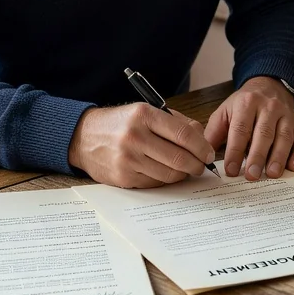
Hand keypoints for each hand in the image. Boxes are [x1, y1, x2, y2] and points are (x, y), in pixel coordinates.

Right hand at [68, 104, 215, 188]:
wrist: (84, 136)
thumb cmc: (121, 123)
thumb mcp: (146, 111)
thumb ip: (176, 122)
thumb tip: (202, 138)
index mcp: (144, 115)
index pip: (183, 134)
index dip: (201, 146)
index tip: (209, 152)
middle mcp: (135, 137)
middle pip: (178, 158)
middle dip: (197, 164)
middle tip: (202, 165)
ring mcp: (128, 159)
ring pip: (168, 174)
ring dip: (183, 174)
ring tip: (186, 169)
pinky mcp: (123, 178)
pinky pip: (154, 183)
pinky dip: (165, 180)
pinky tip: (166, 173)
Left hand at [205, 77, 293, 180]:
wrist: (269, 84)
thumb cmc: (244, 104)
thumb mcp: (225, 111)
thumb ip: (214, 132)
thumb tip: (204, 156)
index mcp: (247, 103)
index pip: (240, 129)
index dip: (236, 151)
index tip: (231, 170)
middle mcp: (268, 106)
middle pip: (264, 133)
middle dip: (258, 156)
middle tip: (252, 176)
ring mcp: (286, 114)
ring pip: (284, 137)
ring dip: (279, 157)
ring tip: (272, 174)